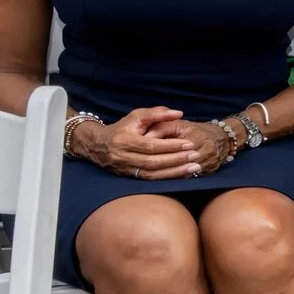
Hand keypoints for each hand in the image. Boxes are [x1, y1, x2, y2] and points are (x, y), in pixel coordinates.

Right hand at [79, 108, 210, 179]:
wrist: (98, 144)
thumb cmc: (123, 128)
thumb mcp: (137, 116)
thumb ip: (157, 113)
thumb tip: (178, 113)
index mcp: (124, 140)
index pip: (151, 145)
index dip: (170, 146)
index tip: (189, 144)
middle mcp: (123, 156)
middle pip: (152, 161)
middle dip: (176, 160)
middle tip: (196, 156)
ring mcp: (125, 169)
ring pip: (152, 174)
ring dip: (175, 172)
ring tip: (194, 167)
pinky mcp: (129, 177)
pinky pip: (150, 180)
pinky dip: (167, 178)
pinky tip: (182, 174)